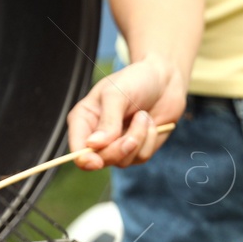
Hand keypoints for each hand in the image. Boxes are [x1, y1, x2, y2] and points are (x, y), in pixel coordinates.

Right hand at [67, 55, 185, 169]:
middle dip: (119, 147)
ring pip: (122, 161)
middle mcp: (97, 137)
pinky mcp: (136, 151)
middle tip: (136, 126)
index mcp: (83, 120)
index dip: (84, 159)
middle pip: (99, 160)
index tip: (97, 162)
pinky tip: (149, 122)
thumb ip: (107, 120)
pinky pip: (141, 157)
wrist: (165, 80)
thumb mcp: (117, 93)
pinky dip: (149, 139)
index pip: (77, 148)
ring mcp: (116, 146)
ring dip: (138, 137)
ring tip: (142, 114)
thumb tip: (94, 144)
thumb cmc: (135, 80)